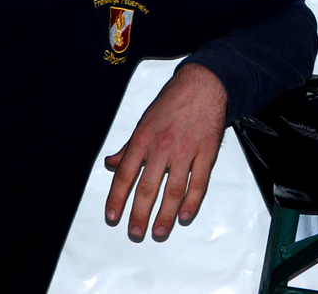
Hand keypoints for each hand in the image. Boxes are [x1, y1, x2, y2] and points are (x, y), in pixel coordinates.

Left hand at [104, 62, 226, 240]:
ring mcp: (186, 150)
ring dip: (165, 214)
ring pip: (173, 190)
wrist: (204, 84)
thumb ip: (129, 146)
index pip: (125, 174)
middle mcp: (162, 146)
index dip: (117, 198)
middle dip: (139, 214)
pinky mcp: (207, 152)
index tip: (113, 216)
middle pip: (148, 187)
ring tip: (159, 232)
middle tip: (135, 232)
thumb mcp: (144, 120)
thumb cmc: (173, 101)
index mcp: (143, 138)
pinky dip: (192, 201)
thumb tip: (111, 163)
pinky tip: (184, 215)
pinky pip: (199, 182)